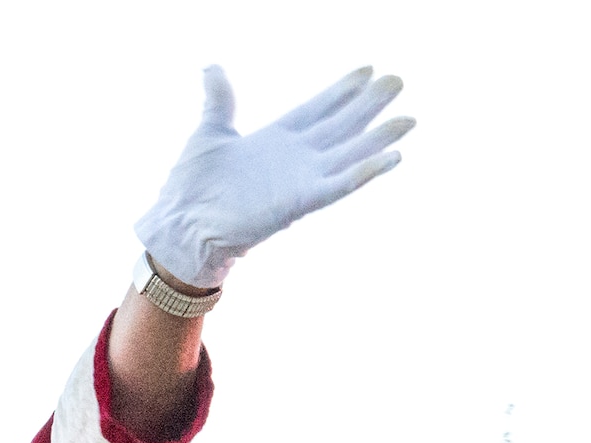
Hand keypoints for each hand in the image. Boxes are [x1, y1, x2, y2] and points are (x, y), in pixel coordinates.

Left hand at [136, 66, 414, 288]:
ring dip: (379, 138)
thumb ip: (220, 100)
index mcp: (275, 138)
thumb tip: (212, 68)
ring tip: (409, 119)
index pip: (318, 108)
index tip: (368, 70)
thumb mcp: (209, 133)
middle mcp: (294, 158)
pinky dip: (365, 172)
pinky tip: (392, 157)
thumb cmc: (191, 186)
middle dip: (369, 105)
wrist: (181, 225)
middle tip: (398, 81)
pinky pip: (340, 186)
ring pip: (349, 154)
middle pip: (341, 125)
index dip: (342, 90)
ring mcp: (299, 180)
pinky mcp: (300, 203)